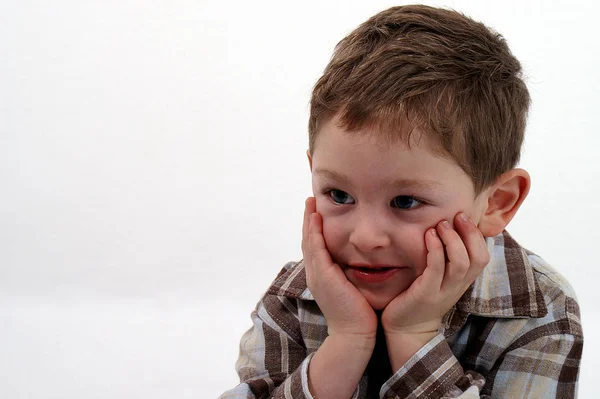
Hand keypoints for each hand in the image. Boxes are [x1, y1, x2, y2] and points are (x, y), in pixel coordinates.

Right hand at [302, 197, 377, 341]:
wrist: (354, 334)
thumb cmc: (358, 314)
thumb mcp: (351, 288)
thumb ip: (350, 274)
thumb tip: (358, 260)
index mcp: (321, 277)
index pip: (314, 247)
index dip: (313, 229)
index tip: (316, 212)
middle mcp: (315, 274)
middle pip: (307, 241)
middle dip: (308, 220)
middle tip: (309, 200)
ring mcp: (317, 275)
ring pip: (309, 242)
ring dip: (309, 221)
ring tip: (310, 203)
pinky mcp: (324, 276)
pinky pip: (316, 249)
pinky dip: (315, 233)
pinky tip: (317, 219)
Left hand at [381, 212, 489, 335]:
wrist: (406, 328)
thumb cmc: (420, 296)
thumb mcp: (438, 277)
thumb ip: (446, 259)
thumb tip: (449, 229)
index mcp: (463, 281)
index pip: (483, 256)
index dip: (477, 236)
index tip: (464, 217)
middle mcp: (457, 286)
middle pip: (478, 258)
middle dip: (469, 233)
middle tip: (456, 216)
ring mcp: (443, 291)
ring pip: (460, 263)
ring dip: (452, 239)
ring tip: (441, 224)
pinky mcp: (426, 293)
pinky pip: (436, 269)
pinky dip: (435, 250)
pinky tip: (428, 236)